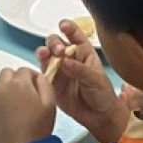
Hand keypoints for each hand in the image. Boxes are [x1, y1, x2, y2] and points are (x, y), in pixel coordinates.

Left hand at [0, 66, 57, 142]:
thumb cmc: (37, 129)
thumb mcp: (50, 104)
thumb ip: (45, 84)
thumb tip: (39, 76)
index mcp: (20, 84)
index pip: (24, 70)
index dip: (31, 77)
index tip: (35, 86)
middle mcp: (3, 88)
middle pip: (7, 74)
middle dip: (16, 80)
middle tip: (24, 95)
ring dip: (4, 92)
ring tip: (14, 108)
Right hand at [36, 21, 127, 141]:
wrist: (99, 117)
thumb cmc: (103, 95)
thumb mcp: (96, 80)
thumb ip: (80, 69)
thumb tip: (65, 61)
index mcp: (84, 52)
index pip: (75, 35)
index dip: (68, 28)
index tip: (63, 25)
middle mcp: (70, 58)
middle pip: (56, 43)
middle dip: (55, 43)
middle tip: (59, 51)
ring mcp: (59, 70)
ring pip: (47, 55)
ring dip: (44, 52)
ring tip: (45, 55)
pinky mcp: (52, 83)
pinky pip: (42, 73)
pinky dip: (40, 68)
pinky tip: (41, 68)